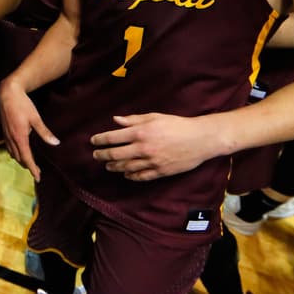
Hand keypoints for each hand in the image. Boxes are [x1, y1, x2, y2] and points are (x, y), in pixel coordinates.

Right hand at [0, 77, 57, 182]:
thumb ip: (45, 133)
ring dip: (21, 160)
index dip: (33, 169)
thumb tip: (55, 143)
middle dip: (28, 166)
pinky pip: (9, 147)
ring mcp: (6, 135)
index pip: (27, 158)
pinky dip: (15, 153)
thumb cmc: (22, 105)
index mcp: (20, 137)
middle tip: (37, 172)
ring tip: (29, 163)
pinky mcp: (4, 131)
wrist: (7, 93)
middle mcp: (11, 139)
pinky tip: (19, 151)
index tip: (38, 177)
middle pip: (19, 158)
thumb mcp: (36, 118)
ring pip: (13, 154)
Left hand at [90, 113, 219, 180]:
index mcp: (140, 132)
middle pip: (115, 155)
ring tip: (107, 165)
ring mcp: (151, 162)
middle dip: (101, 155)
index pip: (112, 138)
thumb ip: (133, 120)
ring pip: (125, 167)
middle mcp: (143, 148)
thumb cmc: (177, 125)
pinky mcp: (160, 172)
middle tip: (95, 155)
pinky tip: (125, 174)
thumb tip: (115, 120)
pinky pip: (140, 176)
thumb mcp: (154, 117)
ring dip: (113, 166)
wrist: (200, 139)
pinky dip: (130, 176)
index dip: (100, 140)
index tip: (93, 141)